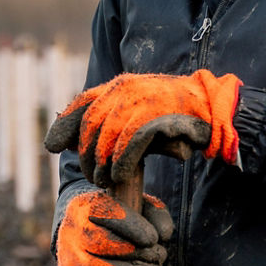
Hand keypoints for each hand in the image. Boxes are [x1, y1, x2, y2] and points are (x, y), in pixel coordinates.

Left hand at [44, 69, 241, 186]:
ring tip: (105, 180)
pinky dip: (122, 162)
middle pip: (91, 125)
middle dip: (86, 154)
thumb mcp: (138, 111)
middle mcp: (126, 89)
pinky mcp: (157, 117)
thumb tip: (63, 141)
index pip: (81, 104)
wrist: (213, 106)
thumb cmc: (175, 113)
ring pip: (107, 136)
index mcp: (119, 85)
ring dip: (103, 163)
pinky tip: (121, 176)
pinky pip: (130, 143)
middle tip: (92, 176)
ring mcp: (141, 102)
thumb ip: (109, 120)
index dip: (64, 126)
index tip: (52, 146)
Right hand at [55, 189, 173, 265]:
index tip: (153, 239)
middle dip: (137, 253)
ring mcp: (66, 257)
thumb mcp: (140, 207)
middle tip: (159, 257)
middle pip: (99, 242)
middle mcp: (70, 229)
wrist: (88, 234)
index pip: (104, 211)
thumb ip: (156, 213)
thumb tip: (163, 234)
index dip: (131, 226)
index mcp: (85, 204)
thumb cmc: (121, 220)